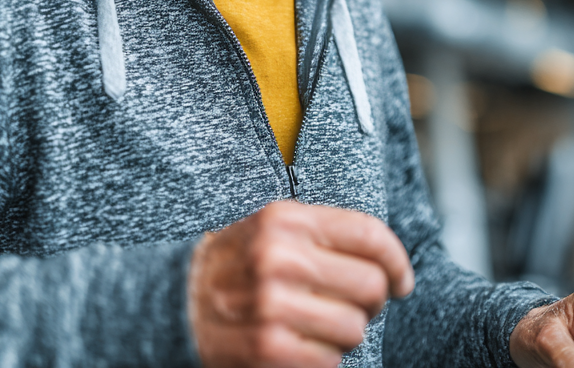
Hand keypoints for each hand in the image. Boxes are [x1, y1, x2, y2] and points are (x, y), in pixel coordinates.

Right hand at [189, 200, 415, 367]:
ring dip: (346, 333)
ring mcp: (272, 306)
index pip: (368, 234)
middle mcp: (278, 258)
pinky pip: (330, 361)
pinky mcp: (268, 348)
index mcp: (284, 220)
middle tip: (358, 306)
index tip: (401, 280)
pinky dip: (324, 358)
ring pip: (354, 328)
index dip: (397, 261)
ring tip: (321, 326)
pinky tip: (301, 346)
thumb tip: (387, 260)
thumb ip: (322, 234)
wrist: (172, 305)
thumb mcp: (269, 229)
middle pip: (370, 285)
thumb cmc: (234, 266)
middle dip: (374, 301)